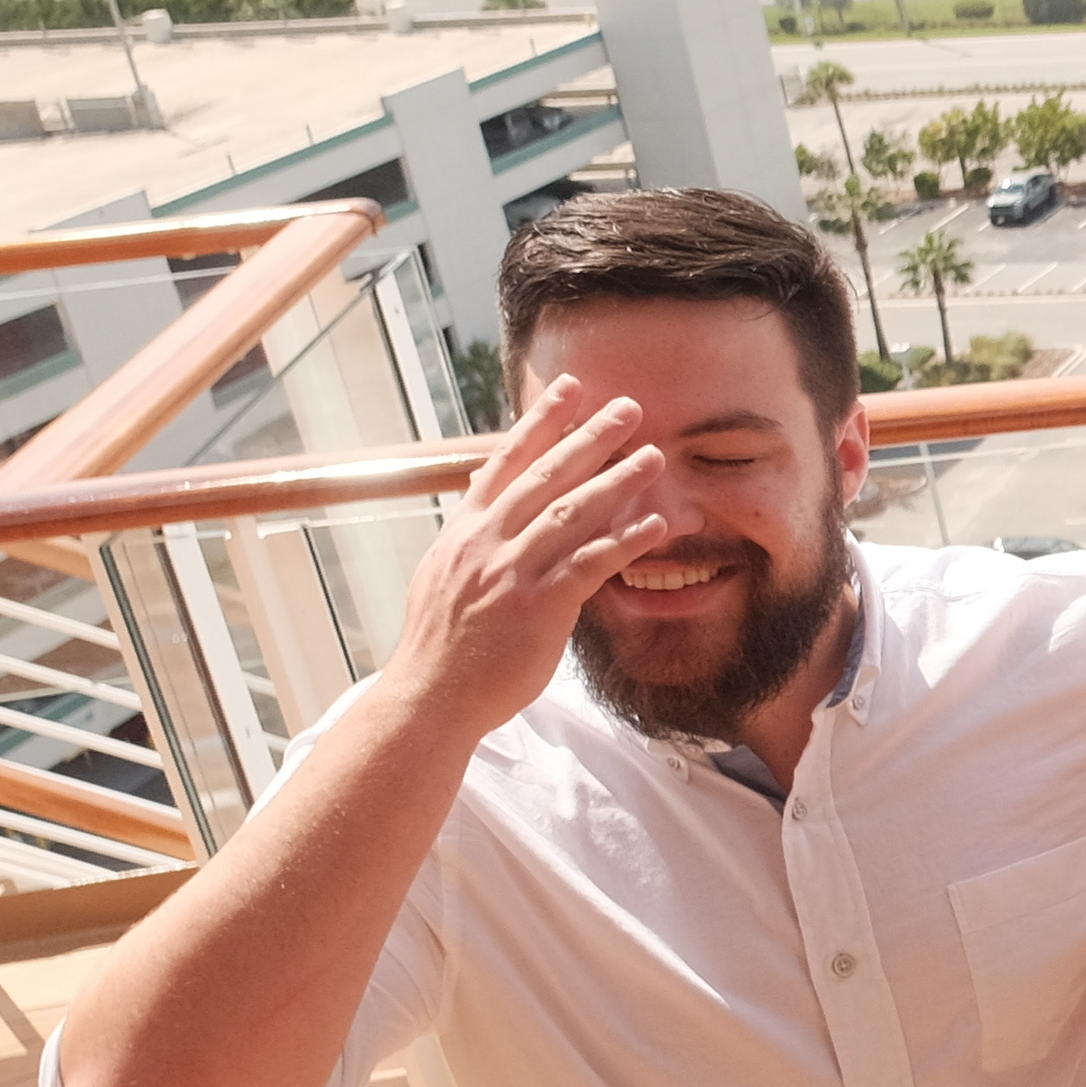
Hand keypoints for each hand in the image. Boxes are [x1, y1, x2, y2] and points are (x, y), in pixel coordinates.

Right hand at [389, 376, 671, 738]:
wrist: (429, 695)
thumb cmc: (442, 645)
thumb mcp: (445, 577)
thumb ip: (474, 542)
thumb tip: (494, 517)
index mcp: (464, 530)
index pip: (505, 462)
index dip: (541, 424)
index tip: (571, 391)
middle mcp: (486, 541)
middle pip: (544, 476)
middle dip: (589, 437)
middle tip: (628, 407)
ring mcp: (511, 571)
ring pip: (570, 512)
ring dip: (617, 481)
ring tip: (654, 457)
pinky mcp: (538, 607)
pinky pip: (588, 565)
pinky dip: (624, 542)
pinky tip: (656, 526)